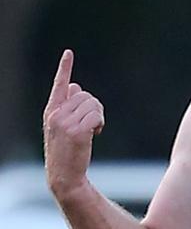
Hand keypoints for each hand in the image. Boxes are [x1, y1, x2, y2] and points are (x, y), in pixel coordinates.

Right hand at [43, 50, 104, 196]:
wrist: (64, 176)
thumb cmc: (67, 150)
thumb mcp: (63, 127)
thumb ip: (68, 106)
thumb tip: (74, 86)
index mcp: (51, 111)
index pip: (59, 85)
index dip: (65, 68)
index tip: (68, 53)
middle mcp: (56, 114)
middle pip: (86, 95)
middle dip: (94, 107)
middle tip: (92, 124)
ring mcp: (65, 123)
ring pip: (93, 104)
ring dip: (99, 116)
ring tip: (92, 130)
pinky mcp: (76, 131)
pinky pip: (97, 115)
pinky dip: (100, 123)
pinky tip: (96, 134)